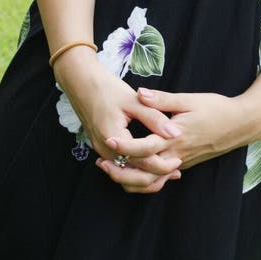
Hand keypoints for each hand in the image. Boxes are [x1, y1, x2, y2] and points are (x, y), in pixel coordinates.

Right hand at [54, 50, 182, 192]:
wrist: (81, 82)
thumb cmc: (107, 88)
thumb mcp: (134, 101)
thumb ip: (154, 118)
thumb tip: (176, 133)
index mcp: (113, 139)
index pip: (141, 161)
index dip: (162, 164)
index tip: (179, 160)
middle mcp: (105, 150)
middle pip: (132, 175)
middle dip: (155, 177)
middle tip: (177, 172)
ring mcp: (102, 151)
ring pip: (125, 175)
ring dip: (145, 177)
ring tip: (167, 172)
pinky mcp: (103, 148)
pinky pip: (120, 167)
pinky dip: (136, 170)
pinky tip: (150, 163)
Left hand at [96, 89, 259, 189]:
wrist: (240, 124)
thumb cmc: (216, 108)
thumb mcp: (189, 99)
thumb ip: (163, 99)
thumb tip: (140, 93)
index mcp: (176, 137)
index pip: (145, 147)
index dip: (125, 146)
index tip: (109, 140)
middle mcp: (177, 154)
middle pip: (144, 171)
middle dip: (121, 170)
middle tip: (101, 163)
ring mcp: (181, 161)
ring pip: (153, 180)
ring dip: (132, 179)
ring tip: (113, 169)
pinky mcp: (185, 163)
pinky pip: (163, 178)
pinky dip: (148, 179)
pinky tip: (136, 171)